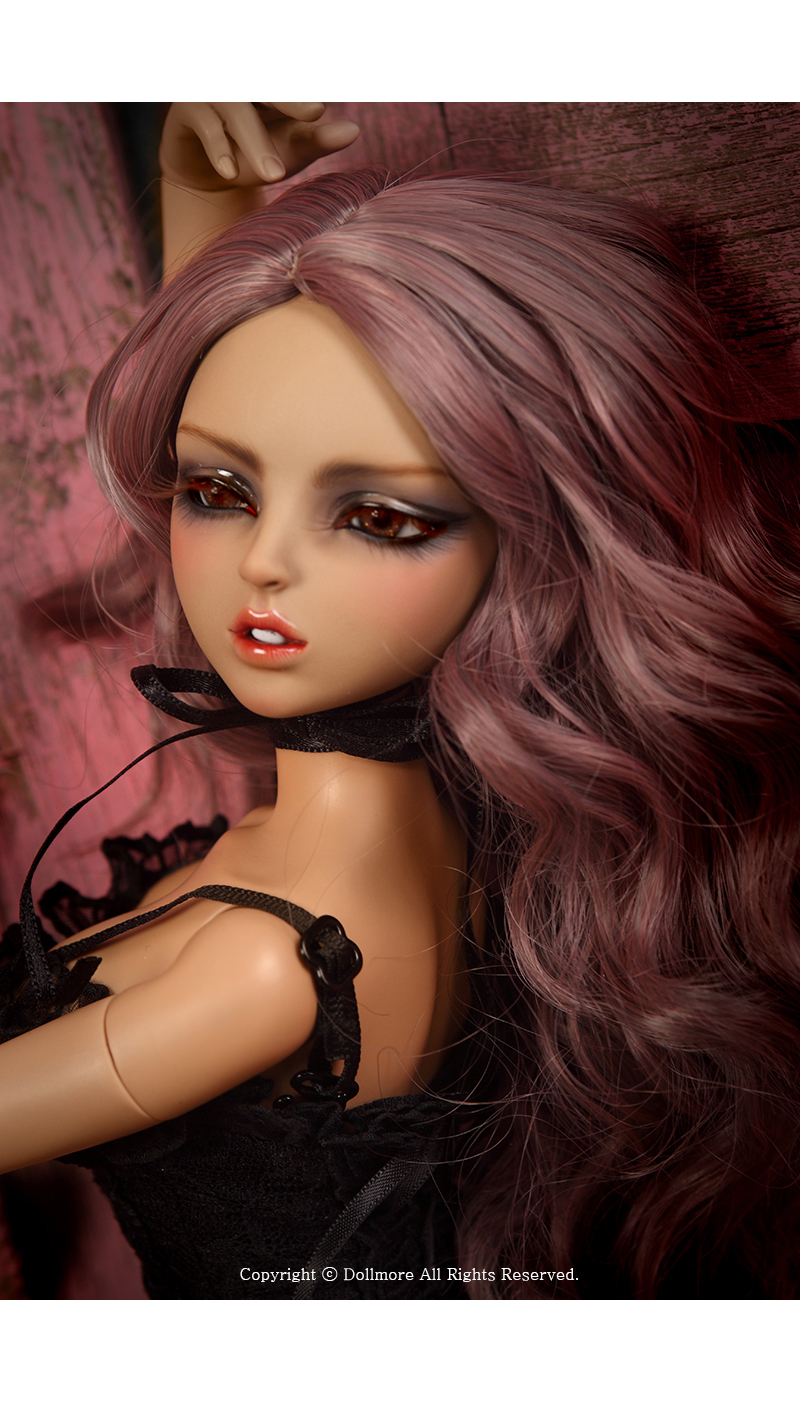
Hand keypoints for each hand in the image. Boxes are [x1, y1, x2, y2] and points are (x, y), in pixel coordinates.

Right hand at [159, 102, 359, 191]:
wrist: (212, 178)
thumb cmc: (256, 156)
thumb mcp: (290, 151)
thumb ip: (318, 140)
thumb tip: (354, 131)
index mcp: (268, 86)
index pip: (288, 83)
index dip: (303, 91)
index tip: (323, 103)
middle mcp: (240, 82)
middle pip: (265, 86)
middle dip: (289, 102)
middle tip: (315, 115)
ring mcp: (212, 91)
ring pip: (236, 109)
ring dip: (254, 141)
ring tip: (274, 174)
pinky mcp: (187, 109)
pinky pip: (205, 123)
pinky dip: (219, 147)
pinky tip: (231, 171)